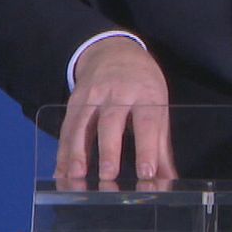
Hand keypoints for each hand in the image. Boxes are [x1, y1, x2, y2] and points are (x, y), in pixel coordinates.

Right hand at [55, 37, 177, 185]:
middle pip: (112, 121)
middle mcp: (118, 93)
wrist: (113, 51)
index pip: (147, 122)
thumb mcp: (158, 105)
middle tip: (108, 176)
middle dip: (109, 150)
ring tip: (77, 176)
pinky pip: (67, 127)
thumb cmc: (142, 84)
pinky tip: (62, 173)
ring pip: (83, 124)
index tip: (146, 173)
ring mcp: (93, 95)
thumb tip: (169, 180)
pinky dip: (62, 151)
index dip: (147, 148)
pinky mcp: (75, 100)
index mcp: (145, 94)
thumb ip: (161, 146)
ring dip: (77, 151)